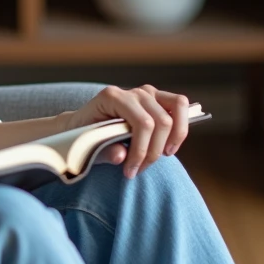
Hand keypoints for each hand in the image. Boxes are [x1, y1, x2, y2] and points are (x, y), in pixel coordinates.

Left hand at [63, 85, 190, 178]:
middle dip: (154, 151)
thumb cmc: (87, 136)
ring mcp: (146, 92)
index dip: (142, 150)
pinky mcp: (157, 98)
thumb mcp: (89, 146)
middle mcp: (133, 92)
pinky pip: (180, 105)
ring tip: (163, 155)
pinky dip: (180, 126)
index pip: (143, 123)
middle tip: (141, 169)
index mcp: (112, 97)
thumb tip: (122, 155)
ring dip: (174, 137)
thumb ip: (104, 151)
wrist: (84, 124)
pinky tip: (169, 145)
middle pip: (162, 120)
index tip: (131, 171)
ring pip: (177, 108)